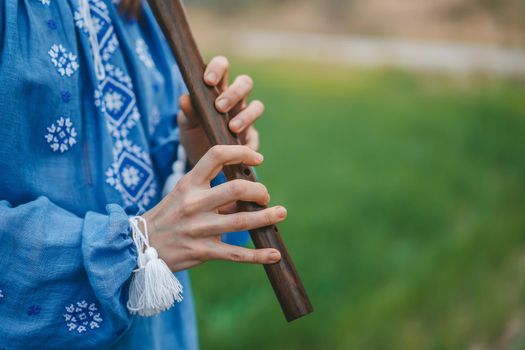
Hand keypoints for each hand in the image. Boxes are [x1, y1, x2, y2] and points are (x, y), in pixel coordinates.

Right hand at [143, 145, 285, 271]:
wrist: (140, 247)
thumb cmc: (167, 217)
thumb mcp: (183, 196)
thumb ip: (213, 193)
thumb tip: (247, 194)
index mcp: (189, 184)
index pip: (216, 155)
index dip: (241, 152)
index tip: (258, 158)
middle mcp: (194, 203)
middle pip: (236, 189)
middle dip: (258, 190)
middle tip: (265, 196)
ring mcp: (198, 229)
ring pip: (241, 222)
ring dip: (266, 217)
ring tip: (281, 213)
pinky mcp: (203, 251)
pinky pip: (236, 254)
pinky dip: (258, 255)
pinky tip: (275, 254)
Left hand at [179, 56, 263, 164]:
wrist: (201, 159)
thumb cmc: (194, 133)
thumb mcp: (186, 124)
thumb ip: (187, 112)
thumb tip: (185, 99)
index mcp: (217, 88)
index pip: (222, 67)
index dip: (218, 68)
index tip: (208, 81)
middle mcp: (234, 99)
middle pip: (245, 83)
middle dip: (234, 93)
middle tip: (219, 107)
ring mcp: (245, 117)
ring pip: (257, 106)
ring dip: (246, 115)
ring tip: (232, 128)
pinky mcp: (250, 137)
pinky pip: (255, 136)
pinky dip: (248, 141)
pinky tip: (240, 147)